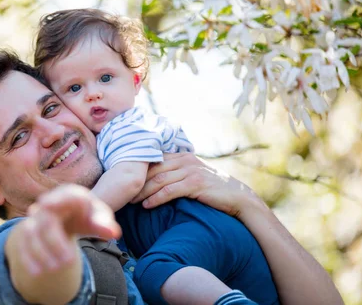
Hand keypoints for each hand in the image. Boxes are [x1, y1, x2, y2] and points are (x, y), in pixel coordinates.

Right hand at [17, 184, 120, 275]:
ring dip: (42, 252)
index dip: (56, 199)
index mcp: (71, 196)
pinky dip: (28, 258)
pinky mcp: (27, 231)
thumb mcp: (99, 218)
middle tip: (69, 262)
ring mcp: (36, 217)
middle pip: (47, 220)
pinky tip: (37, 273)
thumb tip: (114, 234)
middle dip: (55, 242)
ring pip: (32, 233)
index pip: (65, 195)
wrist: (68, 216)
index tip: (46, 205)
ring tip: (56, 269)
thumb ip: (105, 224)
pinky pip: (23, 244)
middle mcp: (49, 204)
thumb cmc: (88, 215)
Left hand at [132, 153, 260, 217]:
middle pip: (153, 169)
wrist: (238, 197)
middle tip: (123, 193)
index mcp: (182, 156)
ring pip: (159, 180)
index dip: (137, 170)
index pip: (153, 160)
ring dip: (142, 191)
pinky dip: (156, 198)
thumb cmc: (212, 189)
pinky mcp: (195, 184)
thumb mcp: (193, 175)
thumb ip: (176, 173)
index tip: (124, 180)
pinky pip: (170, 191)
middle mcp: (185, 160)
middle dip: (136, 181)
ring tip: (131, 201)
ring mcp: (190, 170)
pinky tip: (147, 206)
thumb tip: (153, 179)